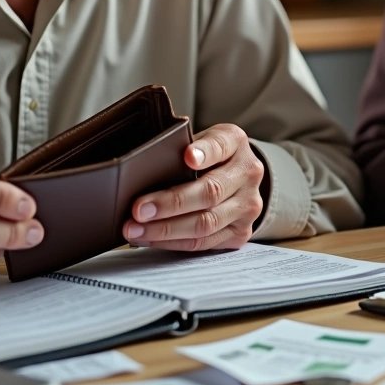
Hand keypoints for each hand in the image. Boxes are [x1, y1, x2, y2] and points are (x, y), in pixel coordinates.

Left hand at [122, 124, 263, 250]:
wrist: (238, 178)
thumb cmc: (208, 157)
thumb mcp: (199, 141)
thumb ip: (181, 148)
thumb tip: (142, 168)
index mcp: (236, 144)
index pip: (221, 146)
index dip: (205, 152)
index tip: (187, 156)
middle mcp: (248, 174)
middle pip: (210, 192)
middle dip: (171, 203)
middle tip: (139, 209)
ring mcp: (247, 206)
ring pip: (206, 223)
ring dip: (166, 229)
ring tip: (136, 230)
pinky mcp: (240, 232)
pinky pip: (204, 242)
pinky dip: (173, 242)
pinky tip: (150, 238)